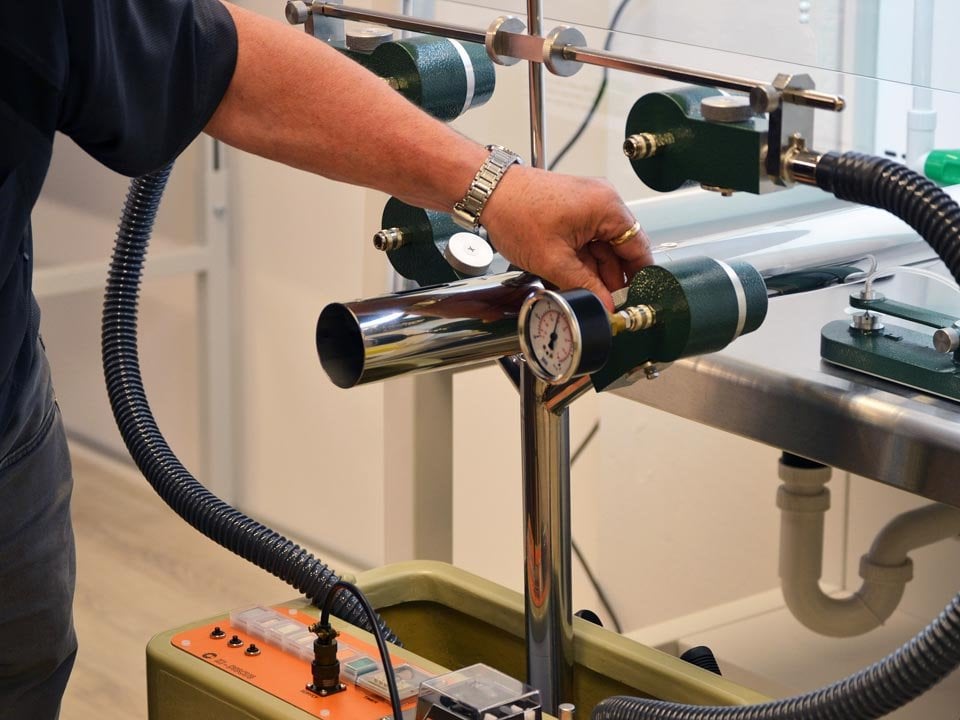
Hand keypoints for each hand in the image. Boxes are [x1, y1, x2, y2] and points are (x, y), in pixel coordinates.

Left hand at [480, 165, 651, 309]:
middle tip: (606, 304)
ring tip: (584, 294)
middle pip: (620, 249)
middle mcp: (602, 201)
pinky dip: (581, 260)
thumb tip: (602, 305)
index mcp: (607, 207)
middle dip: (612, 279)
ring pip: (601, 248)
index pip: (638, 247)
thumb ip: (583, 287)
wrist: (488, 192)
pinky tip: (572, 279)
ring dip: (594, 272)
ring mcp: (587, 204)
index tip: (635, 299)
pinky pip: (586, 240)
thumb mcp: (553, 260)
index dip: (638, 277)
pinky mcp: (572, 210)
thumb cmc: (515, 212)